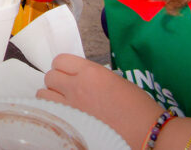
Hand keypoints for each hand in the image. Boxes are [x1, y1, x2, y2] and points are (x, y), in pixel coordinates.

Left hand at [38, 54, 162, 146]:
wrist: (147, 131)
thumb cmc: (138, 107)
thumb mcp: (114, 80)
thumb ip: (92, 76)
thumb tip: (78, 78)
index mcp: (91, 72)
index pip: (60, 60)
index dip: (64, 67)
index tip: (69, 73)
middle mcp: (77, 86)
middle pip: (50, 76)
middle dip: (57, 81)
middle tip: (66, 89)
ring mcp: (71, 105)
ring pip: (43, 93)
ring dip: (51, 96)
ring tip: (63, 102)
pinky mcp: (70, 121)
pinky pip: (49, 111)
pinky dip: (52, 111)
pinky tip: (62, 114)